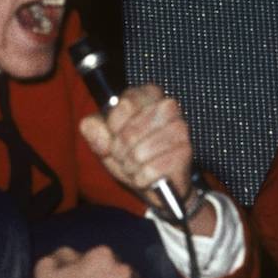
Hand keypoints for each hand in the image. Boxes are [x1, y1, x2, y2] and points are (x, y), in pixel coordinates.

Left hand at [77, 84, 194, 214]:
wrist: (154, 182)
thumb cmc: (130, 155)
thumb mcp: (104, 139)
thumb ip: (93, 129)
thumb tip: (98, 133)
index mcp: (147, 94)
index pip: (124, 105)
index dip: (114, 126)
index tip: (116, 135)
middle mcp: (167, 106)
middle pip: (129, 133)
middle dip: (120, 151)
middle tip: (125, 156)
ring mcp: (179, 128)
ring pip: (139, 153)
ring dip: (131, 166)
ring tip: (136, 166)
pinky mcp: (185, 151)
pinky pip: (152, 169)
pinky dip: (142, 178)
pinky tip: (147, 176)